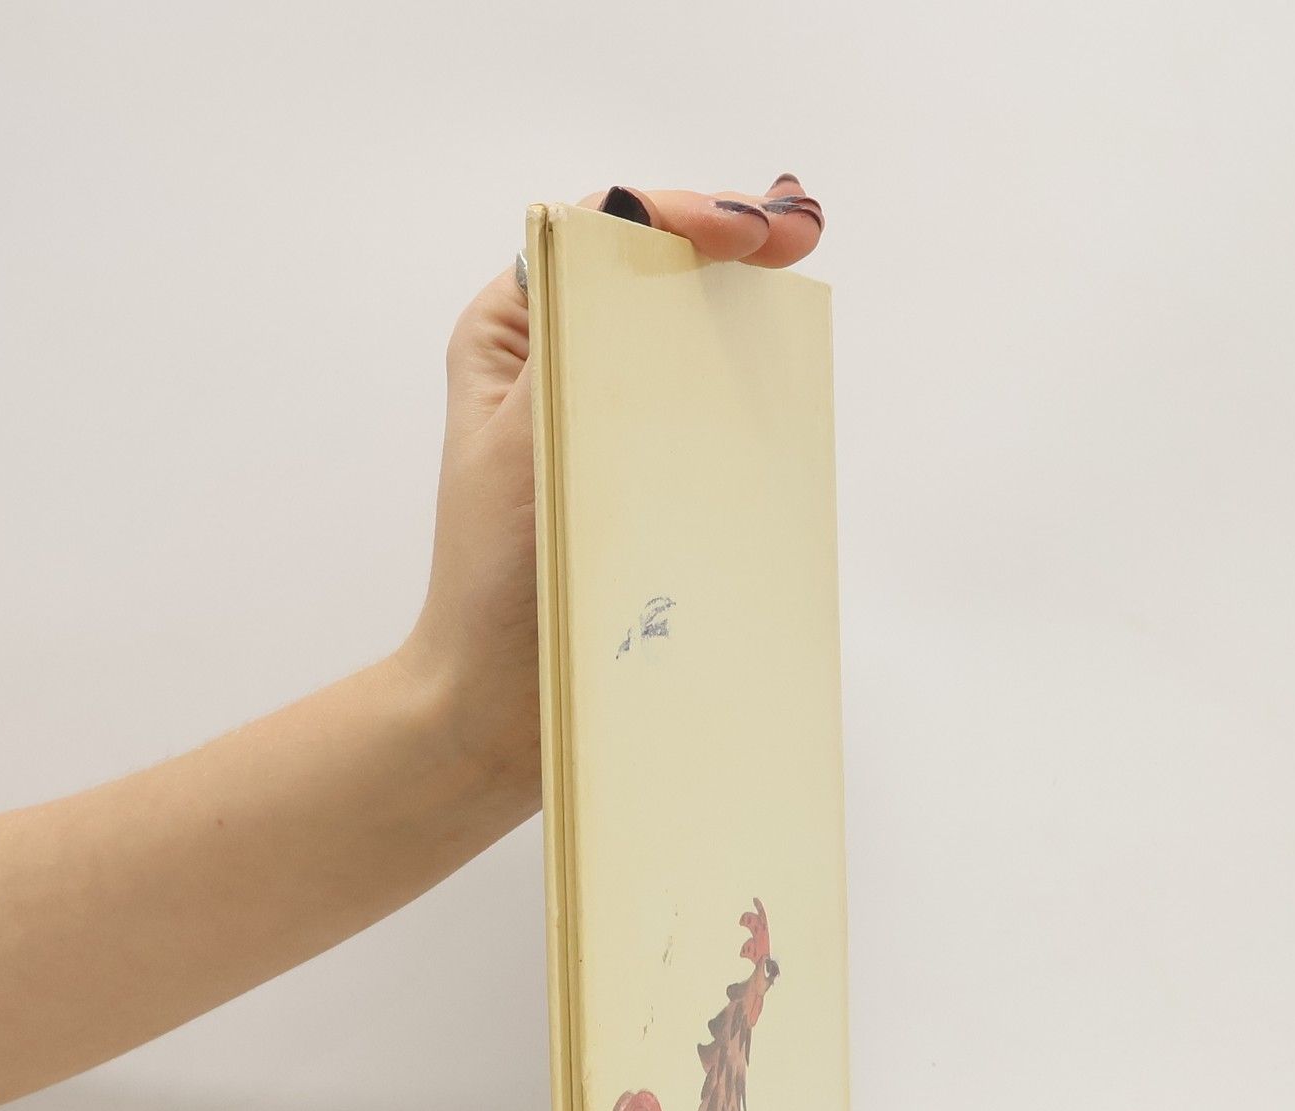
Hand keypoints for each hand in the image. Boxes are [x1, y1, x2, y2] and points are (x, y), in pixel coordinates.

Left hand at [400, 178, 826, 817]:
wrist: (495, 711)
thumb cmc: (492, 585)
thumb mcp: (526, 440)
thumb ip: (575, 342)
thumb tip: (639, 235)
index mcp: (514, 336)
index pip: (606, 234)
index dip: (686, 214)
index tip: (757, 231)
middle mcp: (558, 371)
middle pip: (654, 277)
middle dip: (730, 245)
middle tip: (801, 236)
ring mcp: (604, 431)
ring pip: (684, 348)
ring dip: (741, 320)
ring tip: (796, 300)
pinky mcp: (640, 490)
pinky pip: (702, 429)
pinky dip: (745, 406)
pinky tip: (788, 398)